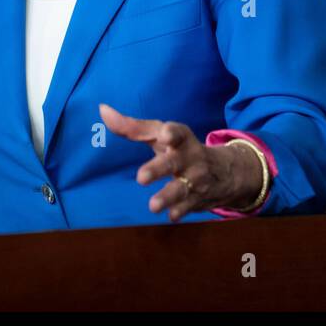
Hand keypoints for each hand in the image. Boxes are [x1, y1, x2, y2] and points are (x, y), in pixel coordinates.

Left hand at [100, 103, 262, 221]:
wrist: (223, 172)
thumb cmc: (179, 148)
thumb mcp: (160, 135)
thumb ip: (132, 127)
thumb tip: (102, 110)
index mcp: (180, 138)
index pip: (178, 132)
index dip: (172, 133)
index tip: (164, 134)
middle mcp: (189, 157)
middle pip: (173, 163)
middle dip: (158, 170)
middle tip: (141, 178)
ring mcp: (195, 179)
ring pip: (181, 188)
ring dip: (167, 197)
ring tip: (152, 206)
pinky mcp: (198, 198)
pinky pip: (188, 206)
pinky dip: (180, 211)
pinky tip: (171, 216)